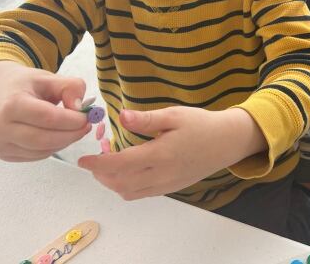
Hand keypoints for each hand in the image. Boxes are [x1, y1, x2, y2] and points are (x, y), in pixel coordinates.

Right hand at [0, 60, 90, 160]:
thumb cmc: (26, 85)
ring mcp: (0, 144)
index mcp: (12, 104)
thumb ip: (71, 87)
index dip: (72, 120)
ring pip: (43, 151)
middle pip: (44, 139)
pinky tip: (59, 134)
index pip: (48, 118)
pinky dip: (54, 147)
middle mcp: (1, 127)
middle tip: (87, 126)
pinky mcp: (5, 154)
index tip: (87, 117)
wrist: (0, 92)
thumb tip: (81, 108)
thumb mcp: (50, 78)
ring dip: (65, 142)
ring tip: (74, 129)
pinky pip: (37, 156)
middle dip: (71, 135)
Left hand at [78, 106, 266, 200]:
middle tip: (96, 157)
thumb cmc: (202, 125)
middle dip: (101, 173)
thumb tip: (121, 116)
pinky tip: (127, 170)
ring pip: (128, 192)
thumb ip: (147, 119)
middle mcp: (162, 175)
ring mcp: (166, 185)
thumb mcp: (175, 115)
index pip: (119, 165)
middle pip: (119, 183)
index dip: (97, 163)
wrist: (227, 142)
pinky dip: (126, 186)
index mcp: (161, 155)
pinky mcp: (171, 188)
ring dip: (112, 182)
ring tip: (109, 164)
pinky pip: (141, 193)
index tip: (82, 159)